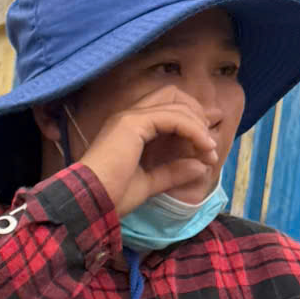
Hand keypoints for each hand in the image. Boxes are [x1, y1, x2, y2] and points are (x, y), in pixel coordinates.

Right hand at [74, 93, 222, 217]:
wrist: (90, 203)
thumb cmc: (111, 197)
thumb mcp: (149, 183)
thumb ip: (172, 172)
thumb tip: (200, 167)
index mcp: (129, 129)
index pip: (166, 108)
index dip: (191, 120)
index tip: (207, 145)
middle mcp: (129, 116)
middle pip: (172, 95)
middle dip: (196, 112)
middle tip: (208, 141)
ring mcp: (130, 117)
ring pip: (176, 104)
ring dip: (198, 126)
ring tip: (209, 150)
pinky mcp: (133, 122)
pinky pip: (173, 117)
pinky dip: (193, 130)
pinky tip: (203, 146)